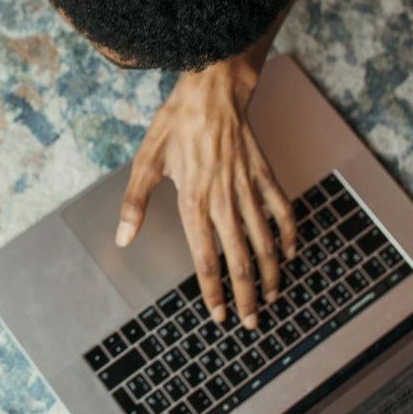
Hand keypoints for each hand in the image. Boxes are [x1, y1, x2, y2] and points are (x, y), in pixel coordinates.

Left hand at [115, 57, 297, 328]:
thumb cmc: (174, 125)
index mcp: (194, 201)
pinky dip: (288, 234)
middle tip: (250, 322)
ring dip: (269, 273)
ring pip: (264, 240)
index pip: (205, 258)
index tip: (218, 315)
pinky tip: (290, 253)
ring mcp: (248, 188)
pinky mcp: (264, 174)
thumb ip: (135, 203)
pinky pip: (281, 210)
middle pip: (239, 258)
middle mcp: (224, 200)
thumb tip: (123, 239)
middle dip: (245, 295)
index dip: (212, 290)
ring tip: (271, 298)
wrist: (212, 91)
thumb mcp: (145, 162)